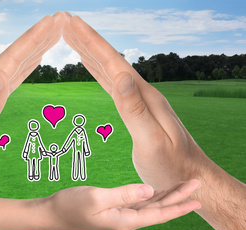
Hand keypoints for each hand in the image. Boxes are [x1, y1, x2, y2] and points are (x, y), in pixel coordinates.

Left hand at [0, 12, 65, 192]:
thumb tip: (0, 73)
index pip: (9, 61)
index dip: (32, 40)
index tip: (52, 22)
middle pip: (13, 58)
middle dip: (37, 38)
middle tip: (59, 22)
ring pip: (12, 68)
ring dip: (32, 51)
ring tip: (50, 37)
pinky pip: (9, 82)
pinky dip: (23, 70)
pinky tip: (30, 65)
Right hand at [42, 179, 200, 229]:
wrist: (51, 214)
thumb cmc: (70, 205)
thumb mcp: (97, 197)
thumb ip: (125, 193)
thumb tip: (150, 190)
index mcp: (124, 221)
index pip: (158, 214)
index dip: (179, 206)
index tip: (198, 199)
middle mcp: (125, 223)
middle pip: (157, 210)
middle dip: (177, 197)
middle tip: (196, 184)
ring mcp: (119, 219)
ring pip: (148, 207)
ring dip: (165, 196)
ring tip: (182, 187)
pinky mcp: (112, 213)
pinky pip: (137, 205)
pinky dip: (149, 197)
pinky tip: (156, 191)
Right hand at [63, 14, 211, 189]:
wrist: (190, 176)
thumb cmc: (171, 166)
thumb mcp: (151, 141)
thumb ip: (135, 110)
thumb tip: (121, 76)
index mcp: (145, 97)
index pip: (114, 63)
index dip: (92, 43)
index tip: (73, 24)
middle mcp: (142, 93)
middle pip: (110, 61)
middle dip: (88, 42)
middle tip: (68, 25)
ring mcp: (140, 101)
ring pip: (110, 71)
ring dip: (92, 54)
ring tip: (75, 40)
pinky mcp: (136, 110)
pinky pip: (112, 86)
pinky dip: (99, 73)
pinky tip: (93, 68)